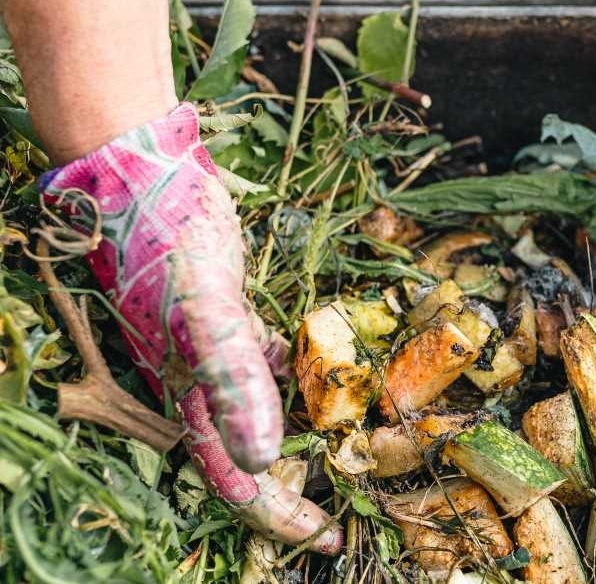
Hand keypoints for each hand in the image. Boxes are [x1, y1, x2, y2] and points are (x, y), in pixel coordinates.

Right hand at [41, 104, 340, 551]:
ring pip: (255, 409)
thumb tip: (265, 457)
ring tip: (336, 450)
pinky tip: (314, 369)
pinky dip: (289, 371)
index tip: (322, 536)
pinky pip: (260, 356)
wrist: (143, 175)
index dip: (275, 513)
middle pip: (244, 453)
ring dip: (293, 434)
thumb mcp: (204, 309)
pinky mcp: (226, 311)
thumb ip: (232, 377)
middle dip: (287, 489)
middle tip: (334, 515)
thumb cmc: (165, 240)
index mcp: (188, 391)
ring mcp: (212, 345)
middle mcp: (198, 378)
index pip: (232, 474)